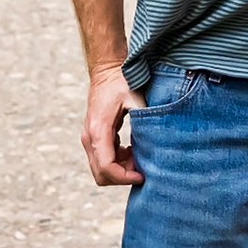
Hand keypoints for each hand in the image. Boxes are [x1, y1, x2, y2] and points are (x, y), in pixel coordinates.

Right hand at [82, 65, 147, 185]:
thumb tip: (158, 140)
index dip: (125, 177)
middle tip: (143, 167)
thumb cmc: (122, 82)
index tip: (143, 175)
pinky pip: (103, 159)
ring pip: (101, 169)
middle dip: (123, 176)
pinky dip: (118, 162)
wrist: (106, 71)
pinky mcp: (94, 137)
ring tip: (140, 156)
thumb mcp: (136, 98)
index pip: (106, 167)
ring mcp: (89, 138)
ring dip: (121, 169)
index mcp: (99, 130)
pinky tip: (133, 150)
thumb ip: (144, 118)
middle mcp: (89, 137)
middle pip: (101, 174)